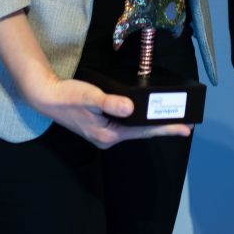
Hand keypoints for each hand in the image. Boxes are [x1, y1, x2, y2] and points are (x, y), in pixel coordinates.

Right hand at [26, 74, 193, 149]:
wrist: (46, 97)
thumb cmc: (67, 96)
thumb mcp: (89, 97)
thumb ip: (110, 103)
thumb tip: (131, 108)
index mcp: (108, 134)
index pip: (143, 132)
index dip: (165, 129)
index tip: (185, 129)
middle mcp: (108, 138)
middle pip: (142, 133)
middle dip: (163, 128)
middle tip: (186, 124)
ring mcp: (105, 133)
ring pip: (135, 130)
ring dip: (152, 125)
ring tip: (171, 119)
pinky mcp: (101, 126)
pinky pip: (127, 125)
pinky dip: (140, 121)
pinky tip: (147, 116)